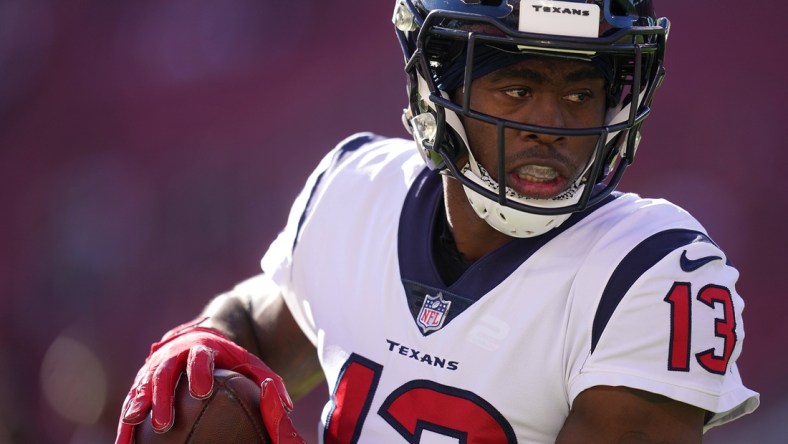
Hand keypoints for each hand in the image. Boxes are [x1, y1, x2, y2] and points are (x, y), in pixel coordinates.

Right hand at [115, 318, 305, 443]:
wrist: (202, 335)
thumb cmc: (230, 356)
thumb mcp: (250, 362)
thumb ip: (268, 380)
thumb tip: (289, 405)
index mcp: (202, 347)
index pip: (200, 357)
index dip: (199, 371)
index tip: (202, 390)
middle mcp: (174, 354)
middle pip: (165, 373)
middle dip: (163, 397)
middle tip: (166, 423)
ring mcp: (156, 366)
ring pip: (143, 386)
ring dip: (137, 406)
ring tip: (135, 426)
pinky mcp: (143, 380)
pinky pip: (131, 400)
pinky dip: (126, 420)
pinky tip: (123, 442)